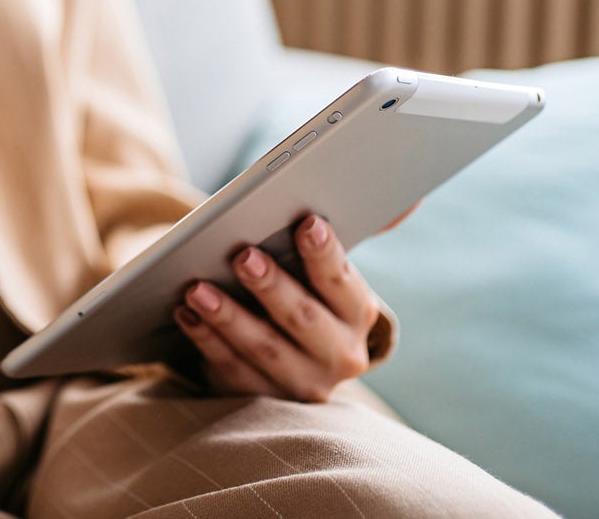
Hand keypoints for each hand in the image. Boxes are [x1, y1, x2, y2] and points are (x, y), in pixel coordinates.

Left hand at [173, 215, 385, 402]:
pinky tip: (186, 315)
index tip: (306, 223)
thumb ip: (366, 231)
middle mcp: (340, 355)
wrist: (301, 359)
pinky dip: (208, 342)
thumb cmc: (311, 294)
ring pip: (264, 349)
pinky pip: (234, 372)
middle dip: (271, 286)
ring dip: (228, 317)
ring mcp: (303, 384)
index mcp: (360, 315)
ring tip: (195, 287)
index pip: (343, 284)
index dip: (325, 254)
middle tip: (242, 255)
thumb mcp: (334, 272)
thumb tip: (412, 197)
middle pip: (303, 320)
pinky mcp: (266, 401)